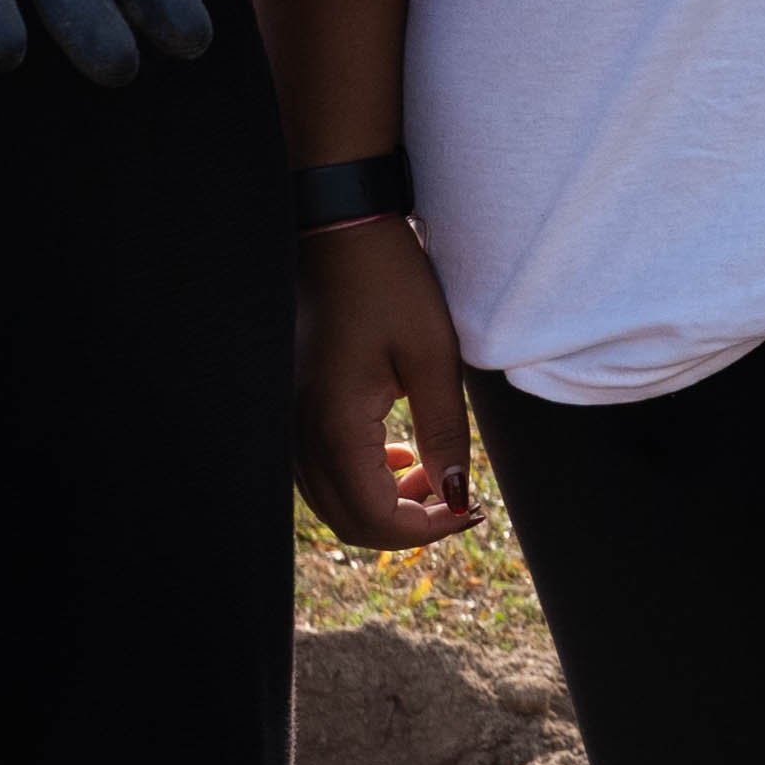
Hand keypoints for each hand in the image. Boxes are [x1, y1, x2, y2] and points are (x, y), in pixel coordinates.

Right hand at [293, 214, 478, 549]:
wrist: (340, 234)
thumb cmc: (390, 286)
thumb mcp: (433, 356)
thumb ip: (445, 432)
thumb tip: (458, 497)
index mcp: (335, 427)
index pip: (374, 519)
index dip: (426, 530)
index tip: (472, 512)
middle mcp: (302, 435)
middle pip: (349, 522)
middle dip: (407, 525)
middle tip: (458, 503)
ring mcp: (292, 423)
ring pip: (334, 501)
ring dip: (385, 503)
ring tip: (434, 475)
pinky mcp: (296, 409)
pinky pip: (324, 471)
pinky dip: (364, 479)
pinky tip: (401, 455)